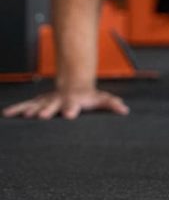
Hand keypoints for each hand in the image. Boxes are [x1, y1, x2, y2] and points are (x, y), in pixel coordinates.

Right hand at [2, 87, 128, 119]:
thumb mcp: (102, 99)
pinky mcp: (38, 102)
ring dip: (30, 110)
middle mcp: (60, 100)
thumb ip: (112, 104)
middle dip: (47, 110)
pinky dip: (16, 109)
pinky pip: (25, 105)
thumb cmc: (90, 96)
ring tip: (24, 115)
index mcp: (75, 101)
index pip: (74, 105)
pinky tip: (6, 114)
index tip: (70, 115)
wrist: (75, 83)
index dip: (72, 109)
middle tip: (40, 116)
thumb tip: (125, 110)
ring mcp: (48, 100)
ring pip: (37, 104)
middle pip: (53, 105)